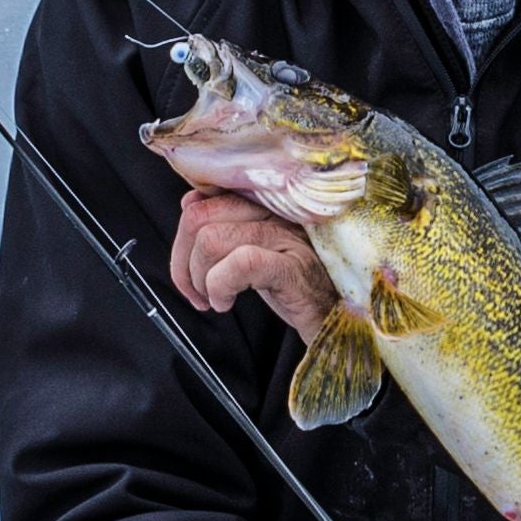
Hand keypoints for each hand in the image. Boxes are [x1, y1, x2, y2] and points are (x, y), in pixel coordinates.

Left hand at [170, 190, 337, 343]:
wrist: (337, 320)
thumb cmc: (297, 287)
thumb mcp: (256, 252)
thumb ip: (226, 225)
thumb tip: (189, 204)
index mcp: (265, 205)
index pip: (204, 200)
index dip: (184, 237)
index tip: (188, 269)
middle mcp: (276, 213)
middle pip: (200, 218)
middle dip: (183, 262)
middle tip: (197, 291)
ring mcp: (287, 237)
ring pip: (212, 239)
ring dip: (200, 279)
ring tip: (215, 299)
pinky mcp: (293, 267)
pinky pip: (240, 263)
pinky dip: (220, 286)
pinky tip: (226, 303)